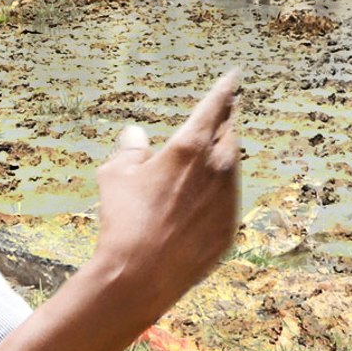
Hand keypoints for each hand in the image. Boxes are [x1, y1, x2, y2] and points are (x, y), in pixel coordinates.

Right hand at [93, 68, 240, 311]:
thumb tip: (135, 133)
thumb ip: (130, 149)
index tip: (235, 76)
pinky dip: (221, 188)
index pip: (214, 107)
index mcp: (189, 146)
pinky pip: (230, 199)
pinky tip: (206, 195)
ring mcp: (228, 200)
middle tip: (228, 108)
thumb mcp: (116, 175)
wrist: (140, 274)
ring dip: (225, 153)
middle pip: (231, 133)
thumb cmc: (124, 219)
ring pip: (233, 166)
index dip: (225, 88)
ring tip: (216, 149)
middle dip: (229, 118)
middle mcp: (216, 168)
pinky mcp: (229, 228)